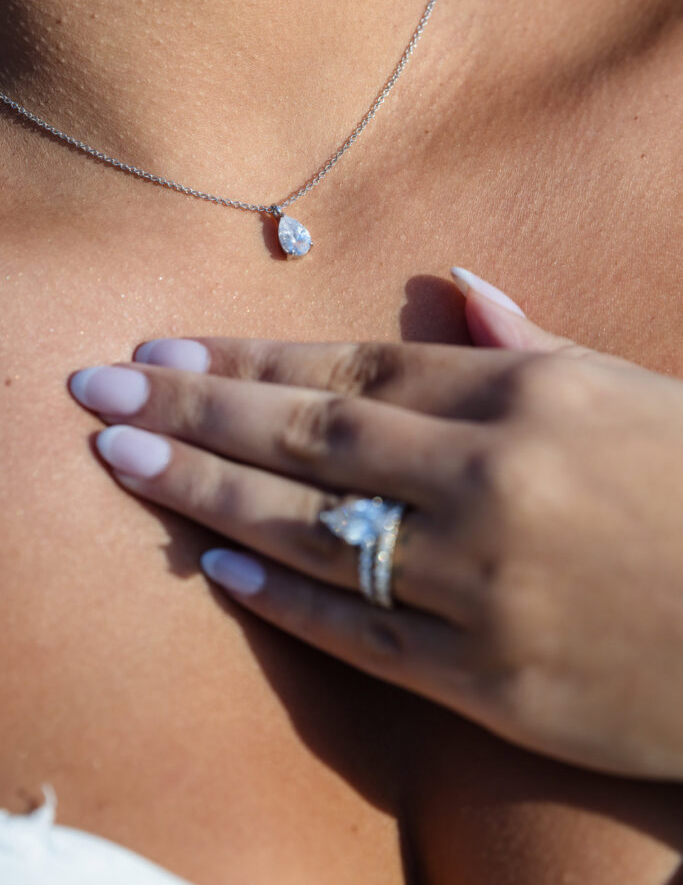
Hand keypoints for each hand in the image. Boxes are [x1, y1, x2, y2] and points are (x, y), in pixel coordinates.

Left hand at [68, 268, 682, 779]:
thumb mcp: (625, 388)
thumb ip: (525, 341)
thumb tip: (453, 285)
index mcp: (524, 395)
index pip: (351, 367)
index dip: (247, 360)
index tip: (164, 350)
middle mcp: (491, 479)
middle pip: (309, 437)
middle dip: (193, 410)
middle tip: (98, 391)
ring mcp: (484, 582)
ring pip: (314, 527)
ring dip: (205, 495)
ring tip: (124, 460)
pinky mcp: (490, 679)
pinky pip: (365, 631)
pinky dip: (285, 599)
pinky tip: (216, 569)